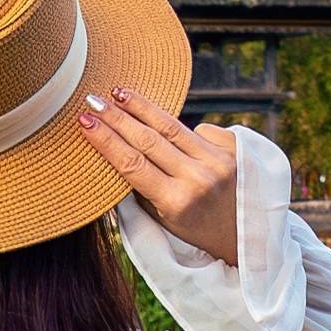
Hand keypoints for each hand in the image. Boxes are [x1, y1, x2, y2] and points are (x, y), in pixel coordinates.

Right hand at [79, 90, 241, 256]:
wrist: (246, 236)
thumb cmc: (196, 230)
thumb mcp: (163, 219)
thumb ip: (141, 187)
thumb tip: (113, 147)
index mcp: (176, 202)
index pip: (132, 163)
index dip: (105, 139)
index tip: (84, 121)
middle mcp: (199, 178)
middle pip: (148, 139)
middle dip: (117, 116)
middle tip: (93, 99)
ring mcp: (219, 161)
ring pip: (172, 126)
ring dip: (142, 107)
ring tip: (120, 93)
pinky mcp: (235, 149)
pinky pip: (198, 130)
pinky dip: (180, 129)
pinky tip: (166, 126)